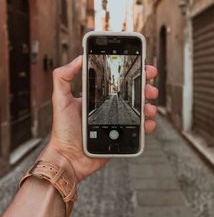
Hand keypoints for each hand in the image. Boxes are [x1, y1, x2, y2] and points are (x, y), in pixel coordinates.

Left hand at [41, 56, 157, 183]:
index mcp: (98, 97)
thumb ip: (63, 77)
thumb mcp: (60, 100)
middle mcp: (109, 108)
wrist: (69, 158)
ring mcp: (117, 122)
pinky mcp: (122, 136)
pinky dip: (147, 124)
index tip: (141, 66)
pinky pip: (139, 128)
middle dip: (145, 87)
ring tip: (149, 107)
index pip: (117, 81)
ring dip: (148, 105)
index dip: (131, 73)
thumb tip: (79, 58)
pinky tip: (147, 122)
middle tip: (150, 86)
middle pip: (132, 93)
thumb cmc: (63, 131)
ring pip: (139, 109)